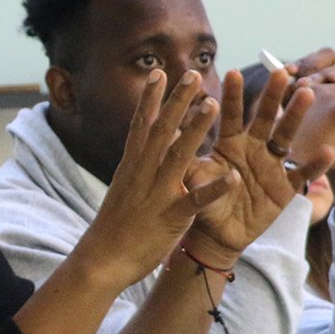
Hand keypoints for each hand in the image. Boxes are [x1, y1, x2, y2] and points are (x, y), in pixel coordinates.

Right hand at [74, 69, 231, 287]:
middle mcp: (142, 173)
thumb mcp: (124, 188)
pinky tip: (233, 177)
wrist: (101, 261)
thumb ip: (138, 167)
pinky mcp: (170, 218)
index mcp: (131, 166)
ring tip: (214, 104)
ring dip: (197, 129)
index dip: (150, 98)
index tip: (159, 72)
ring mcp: (156, 194)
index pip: (141, 125)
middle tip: (193, 73)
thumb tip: (146, 145)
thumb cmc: (114, 227)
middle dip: (177, 101)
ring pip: (178, 156)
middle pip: (161, 130)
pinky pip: (195, 201)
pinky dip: (214, 189)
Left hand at [185, 68, 313, 266]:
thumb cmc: (203, 202)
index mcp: (230, 143)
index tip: (232, 73)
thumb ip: (185, 157)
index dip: (232, 96)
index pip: (232, 115)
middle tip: (281, 71)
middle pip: (265, 117)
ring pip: (286, 136)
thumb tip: (168, 135)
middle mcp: (253, 148)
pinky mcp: (285, 188)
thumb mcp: (194, 179)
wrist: (217, 235)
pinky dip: (315, 163)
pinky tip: (329, 149)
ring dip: (296, 116)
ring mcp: (272, 166)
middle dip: (273, 95)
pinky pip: (303, 174)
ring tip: (306, 93)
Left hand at [284, 49, 334, 181]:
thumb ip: (285, 108)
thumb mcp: (295, 130)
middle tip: (300, 79)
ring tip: (312, 83)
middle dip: (312, 66)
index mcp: (318, 85)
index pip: (309, 63)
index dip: (299, 63)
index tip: (286, 70)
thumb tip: (271, 87)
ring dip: (326, 73)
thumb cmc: (317, 150)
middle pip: (327, 58)